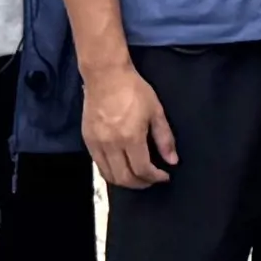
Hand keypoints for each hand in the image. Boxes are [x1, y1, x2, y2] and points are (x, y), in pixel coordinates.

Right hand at [83, 63, 176, 191]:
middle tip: (151, 180)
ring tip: (137, 177)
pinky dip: (111, 172)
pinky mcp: (87, 140)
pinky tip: (121, 167)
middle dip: (141, 184)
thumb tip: (172, 160)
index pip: (142, 169)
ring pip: (109, 175)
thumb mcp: (156, 112)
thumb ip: (164, 138)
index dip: (155, 177)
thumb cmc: (133, 90)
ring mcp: (97, 143)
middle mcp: (111, 144)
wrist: (106, 76)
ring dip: (125, 181)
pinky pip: (98, 165)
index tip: (164, 176)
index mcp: (130, 137)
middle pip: (124, 178)